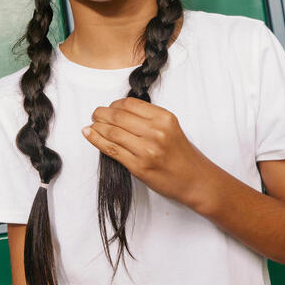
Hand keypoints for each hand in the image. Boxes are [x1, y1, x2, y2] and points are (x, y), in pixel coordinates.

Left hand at [82, 97, 205, 207]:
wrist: (195, 180)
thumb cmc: (182, 155)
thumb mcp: (171, 128)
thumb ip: (149, 118)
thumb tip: (119, 112)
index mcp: (164, 118)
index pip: (130, 104)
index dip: (114, 104)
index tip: (109, 108)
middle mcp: (156, 132)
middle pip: (118, 116)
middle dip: (101, 114)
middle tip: (95, 114)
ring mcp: (146, 150)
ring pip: (112, 132)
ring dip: (97, 126)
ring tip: (91, 124)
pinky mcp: (138, 167)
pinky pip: (111, 149)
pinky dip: (96, 140)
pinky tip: (89, 134)